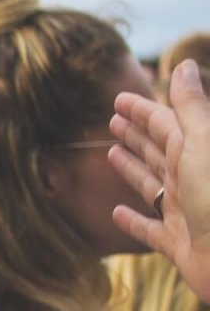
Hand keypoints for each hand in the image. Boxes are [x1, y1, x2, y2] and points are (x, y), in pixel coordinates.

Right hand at [108, 59, 209, 301]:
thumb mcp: (202, 144)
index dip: (143, 111)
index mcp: (195, 154)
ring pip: (152, 186)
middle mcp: (190, 181)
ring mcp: (184, 213)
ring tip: (111, 155)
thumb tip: (183, 65)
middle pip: (158, 152)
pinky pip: (149, 230)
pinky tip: (116, 213)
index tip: (119, 99)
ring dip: (132, 170)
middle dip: (137, 135)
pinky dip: (132, 221)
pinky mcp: (177, 245)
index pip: (165, 125)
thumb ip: (191, 108)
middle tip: (113, 121)